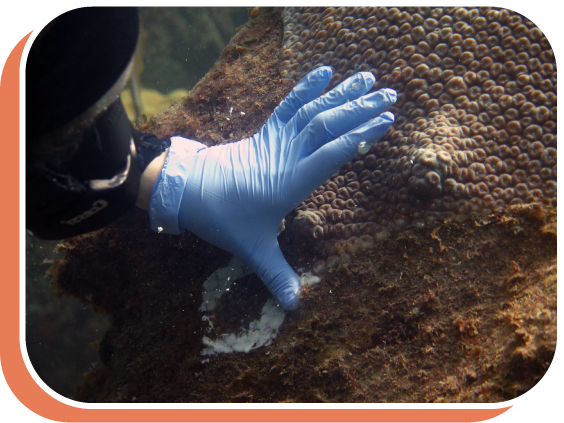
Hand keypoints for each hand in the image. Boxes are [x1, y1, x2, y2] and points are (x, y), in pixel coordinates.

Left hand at [149, 66, 395, 309]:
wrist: (188, 190)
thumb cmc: (223, 218)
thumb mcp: (252, 249)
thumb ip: (276, 275)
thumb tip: (295, 307)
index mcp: (290, 182)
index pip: (332, 154)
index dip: (360, 137)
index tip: (386, 121)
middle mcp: (288, 156)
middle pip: (328, 126)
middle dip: (361, 109)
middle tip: (391, 94)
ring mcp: (276, 140)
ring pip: (313, 111)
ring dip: (342, 93)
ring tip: (368, 76)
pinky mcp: (266, 132)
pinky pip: (289, 104)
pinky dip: (306, 87)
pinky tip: (324, 71)